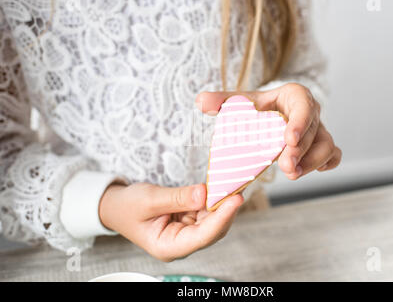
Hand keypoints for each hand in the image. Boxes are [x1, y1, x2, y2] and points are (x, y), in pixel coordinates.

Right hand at [99, 182, 242, 261]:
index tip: (235, 199)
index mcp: (168, 247)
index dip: (221, 218)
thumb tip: (204, 193)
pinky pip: (206, 212)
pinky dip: (214, 200)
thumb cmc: (127, 206)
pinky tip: (220, 187)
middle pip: (212, 230)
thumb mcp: (149, 199)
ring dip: (222, 204)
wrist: (116, 206)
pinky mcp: (189, 222)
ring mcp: (186, 234)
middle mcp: (181, 244)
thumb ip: (177, 198)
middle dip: (226, 209)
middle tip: (238, 186)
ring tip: (232, 184)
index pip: (202, 237)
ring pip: (213, 221)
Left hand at [196, 83, 341, 179]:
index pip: (302, 104)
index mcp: (293, 96)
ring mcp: (318, 130)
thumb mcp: (240, 102)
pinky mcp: (320, 146)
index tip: (288, 139)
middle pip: (313, 130)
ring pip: (327, 145)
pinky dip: (327, 163)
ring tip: (292, 175)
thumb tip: (200, 101)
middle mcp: (310, 112)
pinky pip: (333, 155)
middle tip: (286, 167)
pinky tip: (312, 171)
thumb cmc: (256, 108)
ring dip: (312, 162)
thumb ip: (222, 101)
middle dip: (301, 151)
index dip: (299, 121)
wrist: (269, 115)